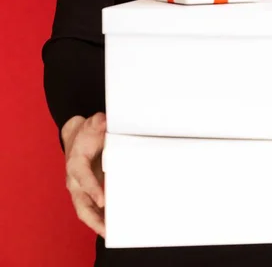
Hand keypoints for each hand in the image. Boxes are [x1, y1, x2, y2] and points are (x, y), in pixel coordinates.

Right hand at [62, 112, 106, 236]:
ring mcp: (81, 190)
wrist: (76, 138)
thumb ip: (96, 123)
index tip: (103, 200)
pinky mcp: (87, 194)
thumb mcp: (90, 125)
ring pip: (86, 211)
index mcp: (75, 164)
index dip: (92, 189)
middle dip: (94, 218)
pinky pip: (93, 209)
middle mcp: (75, 181)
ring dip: (98, 224)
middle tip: (108, 229)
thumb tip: (103, 120)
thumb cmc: (85, 134)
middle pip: (81, 204)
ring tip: (113, 234)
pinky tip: (114, 227)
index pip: (83, 179)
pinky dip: (101, 219)